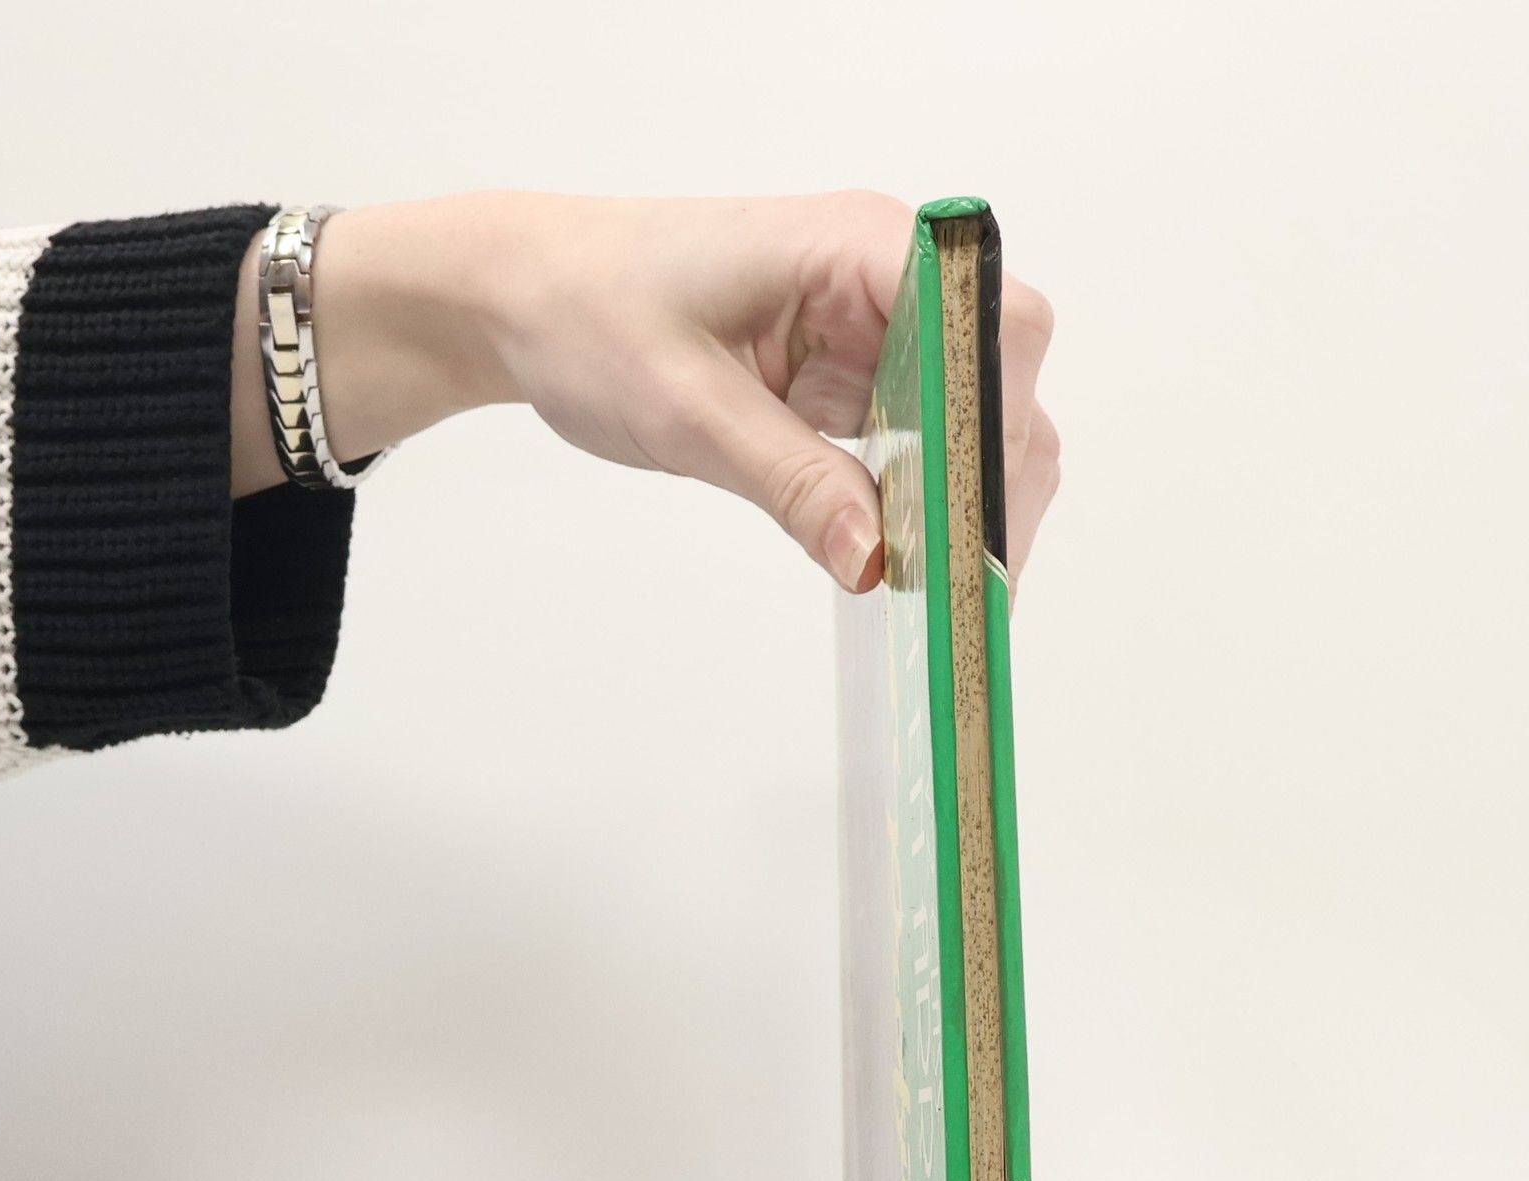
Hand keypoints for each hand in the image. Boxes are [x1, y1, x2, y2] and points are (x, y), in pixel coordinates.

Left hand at [233, 192, 1060, 592]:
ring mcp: (877, 329)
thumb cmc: (589, 314)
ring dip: (974, 498)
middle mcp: (886, 277)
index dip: (1003, 416)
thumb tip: (876, 562)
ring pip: (977, 415)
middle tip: (974, 580)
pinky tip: (921, 561)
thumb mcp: (688, 410)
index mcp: (855, 245)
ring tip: (955, 587)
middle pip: (1002, 372)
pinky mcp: (857, 378)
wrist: (525, 299)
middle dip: (999, 475)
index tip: (980, 512)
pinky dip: (934, 503)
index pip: (988, 316)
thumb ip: (791, 483)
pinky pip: (926, 441)